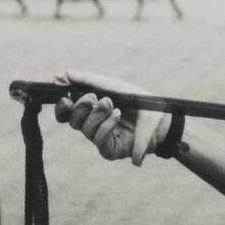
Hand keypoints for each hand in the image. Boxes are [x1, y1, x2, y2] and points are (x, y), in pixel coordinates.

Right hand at [53, 68, 167, 166]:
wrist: (163, 119)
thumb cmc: (139, 102)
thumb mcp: (113, 86)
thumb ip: (88, 80)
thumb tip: (62, 74)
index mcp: (91, 110)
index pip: (67, 111)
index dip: (62, 106)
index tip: (65, 96)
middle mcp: (93, 125)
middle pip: (72, 120)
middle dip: (81, 107)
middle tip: (93, 98)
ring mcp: (101, 138)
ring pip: (85, 129)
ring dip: (97, 114)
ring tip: (111, 104)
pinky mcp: (110, 150)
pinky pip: (99, 140)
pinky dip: (106, 125)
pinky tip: (117, 115)